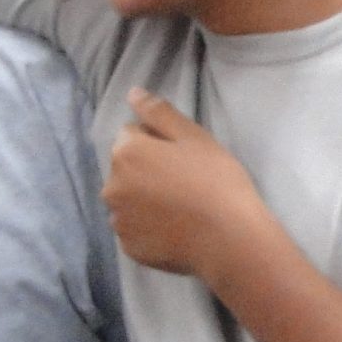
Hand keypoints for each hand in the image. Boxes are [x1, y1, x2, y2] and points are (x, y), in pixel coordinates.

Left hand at [103, 92, 275, 280]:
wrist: (230, 240)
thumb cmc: (216, 182)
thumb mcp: (194, 137)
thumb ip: (159, 113)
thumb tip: (133, 93)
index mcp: (126, 153)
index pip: (131, 135)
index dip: (157, 142)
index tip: (182, 157)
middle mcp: (112, 186)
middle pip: (125, 169)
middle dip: (145, 170)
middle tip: (183, 182)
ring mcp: (119, 220)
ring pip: (128, 200)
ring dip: (143, 199)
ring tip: (179, 209)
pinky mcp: (128, 248)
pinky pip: (134, 229)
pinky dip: (148, 228)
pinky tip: (174, 230)